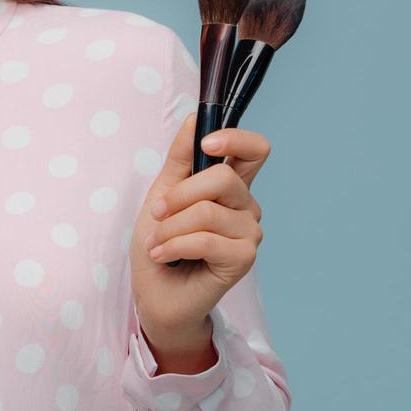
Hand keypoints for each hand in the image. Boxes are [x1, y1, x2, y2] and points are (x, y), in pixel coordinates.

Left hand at [127, 113, 269, 340]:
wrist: (155, 292)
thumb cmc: (160, 242)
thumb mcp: (162, 193)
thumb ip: (180, 157)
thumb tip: (194, 118)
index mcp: (230, 186)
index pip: (255, 150)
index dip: (236, 138)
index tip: (207, 144)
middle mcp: (246, 207)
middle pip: (224, 178)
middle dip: (179, 195)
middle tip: (158, 214)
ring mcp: (249, 234)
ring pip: (208, 212)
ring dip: (170, 228)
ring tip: (156, 242)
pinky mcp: (243, 260)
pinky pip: (206, 240)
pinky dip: (174, 245)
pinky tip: (162, 256)